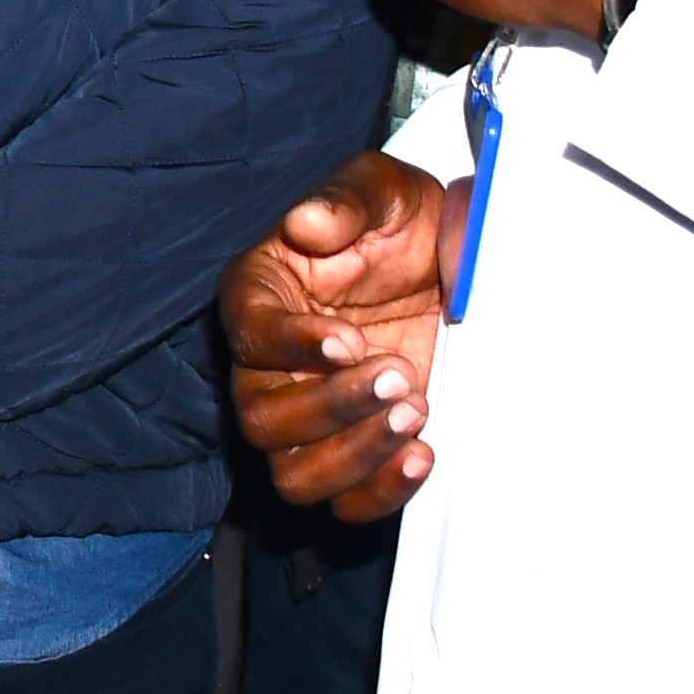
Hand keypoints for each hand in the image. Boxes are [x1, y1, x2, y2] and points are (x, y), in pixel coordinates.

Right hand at [222, 155, 455, 522]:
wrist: (445, 264)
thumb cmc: (399, 221)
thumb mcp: (382, 190)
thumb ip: (346, 201)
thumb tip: (306, 222)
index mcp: (259, 294)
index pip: (248, 334)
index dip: (293, 347)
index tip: (352, 340)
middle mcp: (267, 365)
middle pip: (261, 419)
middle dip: (332, 408)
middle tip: (400, 376)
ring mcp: (306, 416)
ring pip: (293, 473)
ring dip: (354, 457)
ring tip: (414, 415)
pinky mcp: (350, 451)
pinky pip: (342, 503)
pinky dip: (379, 492)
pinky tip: (421, 454)